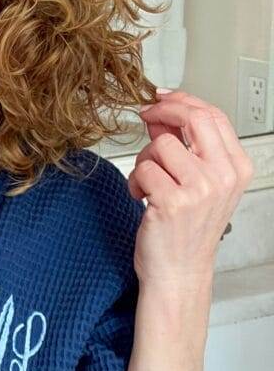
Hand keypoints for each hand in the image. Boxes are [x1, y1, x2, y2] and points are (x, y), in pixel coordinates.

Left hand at [128, 89, 254, 287]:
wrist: (179, 272)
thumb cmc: (186, 228)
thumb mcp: (198, 182)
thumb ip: (185, 146)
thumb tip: (161, 114)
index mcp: (236, 168)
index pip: (213, 115)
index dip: (183, 100)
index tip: (162, 98)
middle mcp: (223, 177)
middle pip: (193, 118)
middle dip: (162, 111)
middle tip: (146, 116)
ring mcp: (200, 189)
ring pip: (160, 144)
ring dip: (145, 160)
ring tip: (150, 184)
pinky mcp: (173, 201)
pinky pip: (143, 168)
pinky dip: (134, 182)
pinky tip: (143, 198)